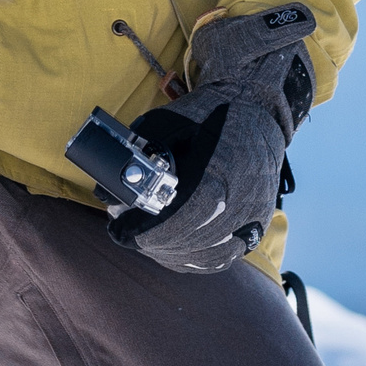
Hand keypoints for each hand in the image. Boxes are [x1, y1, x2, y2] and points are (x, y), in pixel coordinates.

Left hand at [108, 4, 315, 273]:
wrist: (256, 108)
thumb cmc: (206, 113)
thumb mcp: (164, 125)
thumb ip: (135, 157)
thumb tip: (107, 192)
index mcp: (219, 173)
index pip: (179, 221)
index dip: (145, 233)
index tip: (120, 231)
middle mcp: (242, 201)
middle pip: (190, 241)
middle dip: (152, 241)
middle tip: (127, 232)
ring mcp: (254, 216)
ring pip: (208, 255)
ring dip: (172, 253)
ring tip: (148, 240)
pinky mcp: (259, 224)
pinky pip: (226, 254)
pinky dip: (198, 257)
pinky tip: (176, 249)